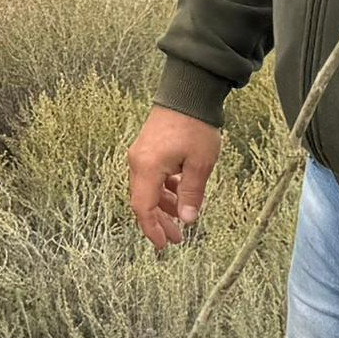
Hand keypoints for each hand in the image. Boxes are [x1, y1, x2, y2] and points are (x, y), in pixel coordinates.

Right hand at [125, 108, 223, 248]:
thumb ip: (192, 193)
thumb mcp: (200, 164)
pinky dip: (163, 189)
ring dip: (163, 206)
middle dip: (159, 222)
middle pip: (143, 201)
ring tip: (182, 217)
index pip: (143, 208)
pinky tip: (179, 192)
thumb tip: (188, 219)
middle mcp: (138, 162)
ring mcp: (140, 154)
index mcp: (147, 168)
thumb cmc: (195, 125)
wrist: (187, 92)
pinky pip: (150, 176)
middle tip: (177, 237)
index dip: (152, 229)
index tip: (164, 244)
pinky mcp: (147, 148)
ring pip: (147, 189)